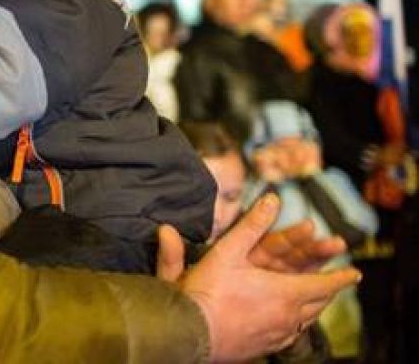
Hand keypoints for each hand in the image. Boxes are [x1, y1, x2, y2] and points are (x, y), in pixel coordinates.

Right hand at [178, 194, 359, 361]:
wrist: (190, 332)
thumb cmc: (207, 292)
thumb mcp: (227, 251)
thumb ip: (251, 224)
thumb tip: (272, 198)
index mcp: (284, 291)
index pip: (322, 284)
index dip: (340, 278)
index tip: (354, 274)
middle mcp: (287, 316)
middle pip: (317, 303)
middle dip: (328, 290)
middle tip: (335, 283)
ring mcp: (277, 334)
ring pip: (305, 321)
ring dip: (313, 308)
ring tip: (314, 301)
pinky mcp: (264, 347)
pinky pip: (291, 336)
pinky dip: (296, 325)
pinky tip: (289, 324)